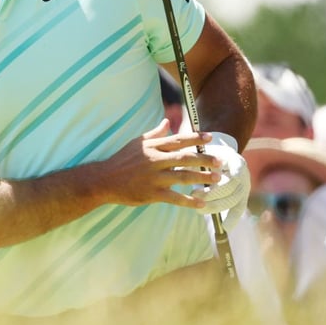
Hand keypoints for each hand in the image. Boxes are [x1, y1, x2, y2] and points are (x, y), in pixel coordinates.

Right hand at [96, 119, 221, 208]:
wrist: (105, 180)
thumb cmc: (122, 160)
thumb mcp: (137, 143)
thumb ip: (155, 134)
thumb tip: (167, 122)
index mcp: (153, 147)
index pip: (178, 140)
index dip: (195, 138)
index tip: (210, 137)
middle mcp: (155, 160)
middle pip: (185, 158)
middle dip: (204, 159)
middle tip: (220, 161)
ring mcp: (154, 177)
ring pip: (183, 176)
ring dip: (202, 177)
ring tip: (217, 179)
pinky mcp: (152, 193)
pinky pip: (175, 197)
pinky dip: (189, 201)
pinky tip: (201, 202)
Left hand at [192, 132, 248, 223]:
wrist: (220, 154)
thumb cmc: (204, 153)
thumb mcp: (198, 153)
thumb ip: (190, 160)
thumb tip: (176, 168)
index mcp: (233, 160)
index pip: (226, 175)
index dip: (211, 184)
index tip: (195, 190)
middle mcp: (243, 173)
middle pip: (230, 188)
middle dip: (212, 195)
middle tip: (193, 197)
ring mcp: (245, 184)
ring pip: (234, 200)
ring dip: (217, 206)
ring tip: (200, 210)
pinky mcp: (243, 194)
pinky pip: (240, 207)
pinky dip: (233, 217)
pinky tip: (226, 227)